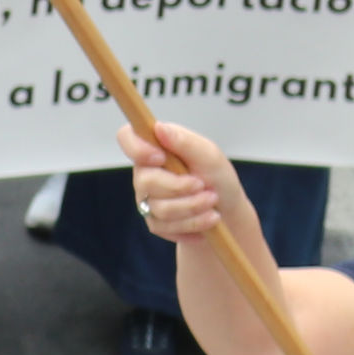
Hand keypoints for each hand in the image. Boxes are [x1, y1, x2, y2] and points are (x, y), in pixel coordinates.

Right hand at [115, 116, 242, 244]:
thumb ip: (184, 141)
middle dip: (180, 187)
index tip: (160, 158)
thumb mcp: (209, 154)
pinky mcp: (154, 222)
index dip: (136, 148)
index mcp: (156, 146)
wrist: (227, 211)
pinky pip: (166, 227)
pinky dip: (193, 223)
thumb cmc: (217, 176)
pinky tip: (207, 218)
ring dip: (192, 206)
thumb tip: (159, 127)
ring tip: (212, 201)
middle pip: (146, 181)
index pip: (126, 137)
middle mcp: (145, 171)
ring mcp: (147, 198)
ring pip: (159, 208)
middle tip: (203, 185)